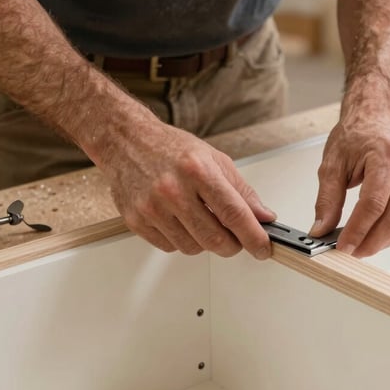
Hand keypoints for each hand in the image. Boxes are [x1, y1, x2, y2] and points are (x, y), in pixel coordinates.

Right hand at [99, 121, 275, 258]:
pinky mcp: (136, 221)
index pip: (234, 214)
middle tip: (236, 239)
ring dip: (205, 242)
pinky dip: (182, 240)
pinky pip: (170, 247)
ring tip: (201, 220)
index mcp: (198, 170)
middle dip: (233, 245)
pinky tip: (180, 221)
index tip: (263, 248)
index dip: (254, 237)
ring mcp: (152, 208)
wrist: (126, 141)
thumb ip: (242, 191)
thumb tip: (263, 216)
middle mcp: (173, 190)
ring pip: (193, 248)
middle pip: (215, 239)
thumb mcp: (215, 159)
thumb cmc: (170, 148)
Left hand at [310, 106, 389, 257]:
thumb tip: (321, 230)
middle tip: (350, 253)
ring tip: (358, 245)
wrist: (377, 118)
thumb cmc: (356, 135)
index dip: (357, 230)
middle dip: (370, 243)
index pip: (373, 204)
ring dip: (381, 242)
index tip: (342, 246)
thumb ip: (327, 200)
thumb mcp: (332, 164)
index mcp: (388, 155)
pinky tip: (373, 234)